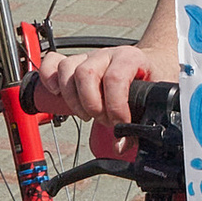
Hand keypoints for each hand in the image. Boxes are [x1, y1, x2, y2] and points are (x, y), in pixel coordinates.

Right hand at [33, 37, 163, 133]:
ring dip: (73, 99)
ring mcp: (88, 58)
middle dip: (92, 105)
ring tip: (87, 114)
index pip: (115, 78)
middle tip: (103, 119)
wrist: (148, 66)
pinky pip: (52, 62)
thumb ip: (141, 124)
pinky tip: (56, 94)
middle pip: (86, 73)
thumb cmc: (150, 82)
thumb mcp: (153, 100)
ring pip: (67, 70)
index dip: (115, 106)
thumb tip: (121, 145)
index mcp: (129, 58)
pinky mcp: (74, 64)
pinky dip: (48, 77)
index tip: (120, 124)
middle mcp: (106, 55)